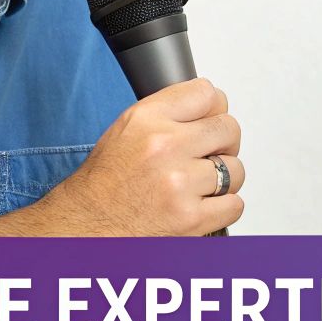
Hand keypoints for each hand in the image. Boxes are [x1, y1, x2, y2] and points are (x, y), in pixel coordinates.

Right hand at [42, 77, 244, 235]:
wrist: (86, 226)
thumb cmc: (105, 183)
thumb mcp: (127, 129)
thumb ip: (168, 114)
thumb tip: (211, 108)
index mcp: (147, 119)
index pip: (207, 94)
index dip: (215, 109)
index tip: (211, 119)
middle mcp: (163, 146)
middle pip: (228, 129)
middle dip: (224, 144)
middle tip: (209, 155)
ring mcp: (179, 184)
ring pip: (236, 170)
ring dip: (224, 179)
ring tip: (200, 185)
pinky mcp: (190, 219)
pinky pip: (234, 204)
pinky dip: (224, 207)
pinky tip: (202, 205)